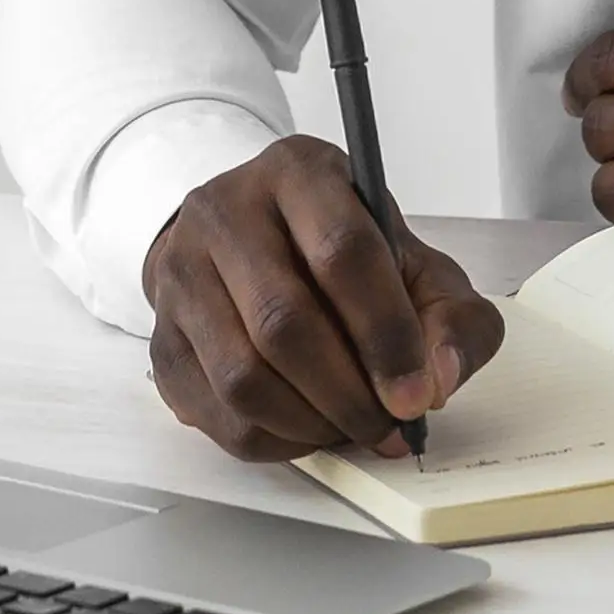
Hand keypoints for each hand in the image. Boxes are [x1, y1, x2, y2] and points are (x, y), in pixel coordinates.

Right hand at [139, 137, 504, 462]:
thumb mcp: (414, 264)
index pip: (341, 252)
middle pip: (284, 322)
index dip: (386, 334)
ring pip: (242, 375)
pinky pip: (215, 412)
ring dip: (310, 423)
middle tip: (388, 426)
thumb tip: (439, 379)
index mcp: (298, 173)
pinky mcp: (161, 337)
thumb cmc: (341, 252)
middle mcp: (225, 212)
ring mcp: (180, 274)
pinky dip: (274, 439)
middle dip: (348, 394)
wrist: (246, 242)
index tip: (415, 394)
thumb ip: (452, 318)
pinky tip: (307, 429)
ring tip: (350, 428)